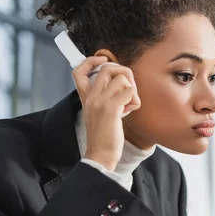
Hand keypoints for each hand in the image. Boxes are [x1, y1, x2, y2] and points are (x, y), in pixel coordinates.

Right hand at [72, 56, 141, 170]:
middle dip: (124, 73)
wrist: (100, 154)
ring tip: (129, 104)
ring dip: (132, 90)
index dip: (92, 61)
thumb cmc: (103, 136)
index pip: (79, 70)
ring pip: (122, 78)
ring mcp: (100, 101)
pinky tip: (130, 111)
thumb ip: (104, 98)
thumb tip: (120, 85)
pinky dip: (135, 101)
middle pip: (108, 68)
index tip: (104, 61)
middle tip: (128, 90)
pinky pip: (130, 92)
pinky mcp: (112, 108)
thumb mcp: (98, 113)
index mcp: (86, 97)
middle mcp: (91, 96)